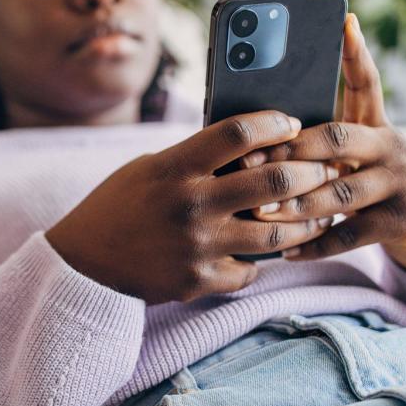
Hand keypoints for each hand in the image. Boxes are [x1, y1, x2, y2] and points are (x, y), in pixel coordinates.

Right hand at [45, 111, 338, 303]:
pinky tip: (264, 252)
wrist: (82, 264)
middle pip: (274, 181)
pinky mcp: (198, 281)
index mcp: (174, 167)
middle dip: (310, 172)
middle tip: (323, 169)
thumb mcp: (148, 168)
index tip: (292, 124)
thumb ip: (194, 159)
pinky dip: (258, 261)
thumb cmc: (118, 207)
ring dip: (305, 222)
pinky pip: (250, 271)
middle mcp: (190, 204)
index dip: (274, 123)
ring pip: (277, 233)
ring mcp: (197, 246)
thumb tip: (250, 144)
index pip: (238, 133)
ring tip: (317, 213)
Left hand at [244, 13, 405, 274]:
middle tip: (251, 158)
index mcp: (375, 125)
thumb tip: (258, 122)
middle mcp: (391, 147)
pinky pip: (351, 233)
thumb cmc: (372, 183)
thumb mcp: (356, 155)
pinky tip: (287, 250)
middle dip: (291, 148)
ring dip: (297, 202)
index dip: (355, 53)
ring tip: (261, 209)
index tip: (344, 21)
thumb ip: (321, 139)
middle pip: (338, 139)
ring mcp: (400, 184)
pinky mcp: (402, 221)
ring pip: (341, 190)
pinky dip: (316, 243)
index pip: (366, 82)